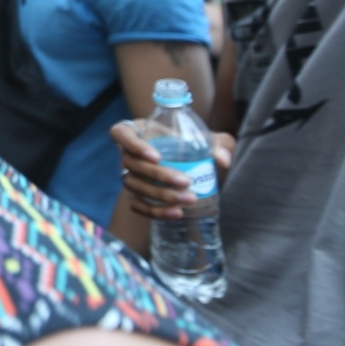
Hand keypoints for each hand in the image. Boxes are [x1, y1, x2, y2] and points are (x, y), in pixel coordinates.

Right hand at [110, 121, 234, 219]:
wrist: (185, 161)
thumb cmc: (189, 142)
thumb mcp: (204, 137)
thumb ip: (219, 143)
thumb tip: (223, 161)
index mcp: (136, 132)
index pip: (121, 134)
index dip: (134, 145)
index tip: (156, 157)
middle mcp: (127, 153)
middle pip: (133, 165)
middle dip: (159, 176)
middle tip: (186, 182)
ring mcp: (128, 175)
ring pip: (135, 186)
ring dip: (160, 195)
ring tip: (189, 199)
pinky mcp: (134, 194)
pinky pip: (137, 205)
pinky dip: (155, 211)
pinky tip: (176, 213)